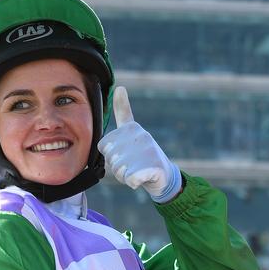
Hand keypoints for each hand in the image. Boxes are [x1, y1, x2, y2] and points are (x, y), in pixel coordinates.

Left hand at [97, 86, 181, 202]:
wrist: (164, 176)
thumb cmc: (142, 154)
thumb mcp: (131, 130)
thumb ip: (123, 111)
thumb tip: (120, 87)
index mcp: (132, 128)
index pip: (104, 145)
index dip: (110, 155)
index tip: (123, 153)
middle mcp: (141, 136)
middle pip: (110, 159)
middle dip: (117, 168)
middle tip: (132, 165)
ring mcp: (148, 151)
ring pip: (119, 170)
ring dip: (125, 176)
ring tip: (137, 171)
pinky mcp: (153, 167)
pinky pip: (130, 179)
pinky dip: (133, 182)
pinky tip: (141, 179)